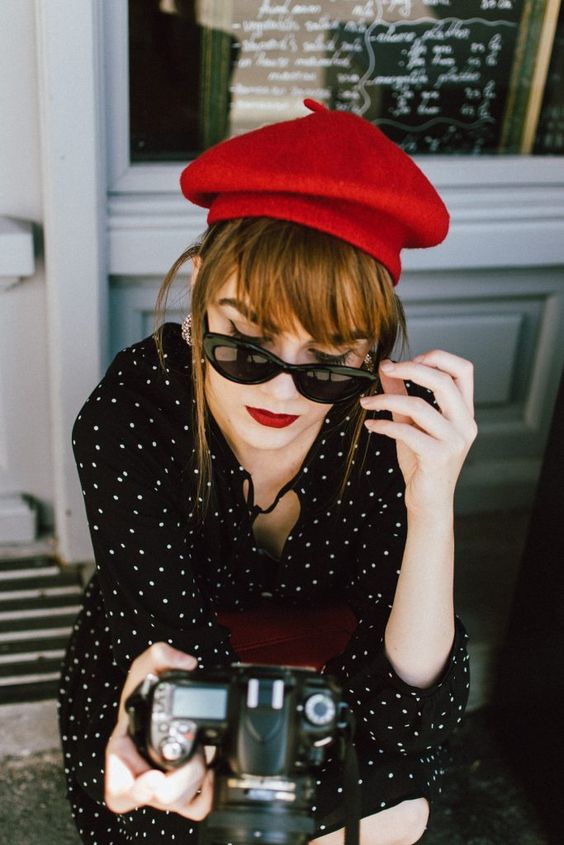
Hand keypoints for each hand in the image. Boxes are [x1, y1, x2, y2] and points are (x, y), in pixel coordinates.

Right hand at [105, 642, 213, 819]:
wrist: (161, 699)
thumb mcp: (146, 666)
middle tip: (195, 756)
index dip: (135, 792)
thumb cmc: (144, 690)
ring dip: (196, 781)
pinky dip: (208, 793)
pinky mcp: (184, 786)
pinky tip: (214, 770)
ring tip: (203, 755)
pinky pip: (198, 806)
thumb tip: (186, 662)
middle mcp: (141, 774)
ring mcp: (162, 783)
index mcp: (122, 753)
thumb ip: (160, 654)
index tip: (155, 778)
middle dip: (181, 779)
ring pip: (179, 803)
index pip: (119, 791)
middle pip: (159, 799)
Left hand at [360, 350, 476, 512]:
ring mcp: (455, 441)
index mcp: (465, 412)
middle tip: (386, 369)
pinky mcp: (438, 457)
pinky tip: (372, 424)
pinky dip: (384, 425)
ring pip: (420, 406)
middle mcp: (465, 424)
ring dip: (387, 399)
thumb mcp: (412, 423)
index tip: (412, 359)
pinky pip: (407, 432)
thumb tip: (386, 366)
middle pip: (444, 380)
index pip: (464, 370)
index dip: (438, 358)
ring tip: (366, 402)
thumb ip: (401, 393)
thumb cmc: (422, 462)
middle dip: (411, 368)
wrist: (429, 502)